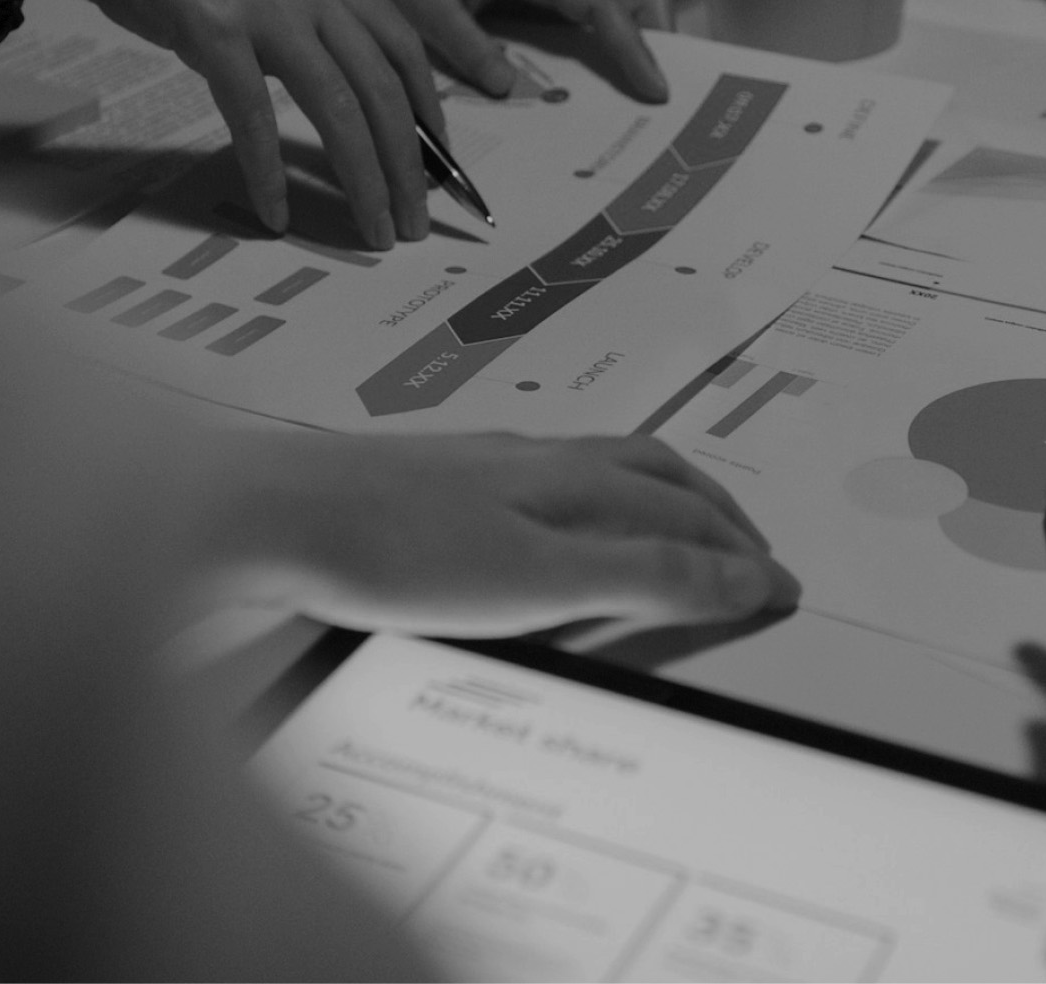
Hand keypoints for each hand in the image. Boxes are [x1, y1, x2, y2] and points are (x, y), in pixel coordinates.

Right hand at [0, 0, 441, 248]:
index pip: (404, 47)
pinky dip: (268, 172)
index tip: (436, 166)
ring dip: (363, 179)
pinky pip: (254, 116)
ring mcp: (265, 0)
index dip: (428, 113)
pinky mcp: (212, 26)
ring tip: (373, 231)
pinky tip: (275, 212)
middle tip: (414, 225)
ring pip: (338, 107)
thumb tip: (338, 84)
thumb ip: (307, 11)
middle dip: (408, 166)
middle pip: (383, 88)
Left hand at [189, 431, 794, 637]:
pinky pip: (541, 484)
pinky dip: (588, 504)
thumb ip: (648, 574)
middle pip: (649, 470)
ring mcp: (478, 468)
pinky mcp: (428, 487)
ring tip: (674, 526)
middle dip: (712, 508)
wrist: (263, 518)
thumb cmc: (394, 551)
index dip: (739, 550)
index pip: (683, 510)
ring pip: (594, 469)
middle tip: (750, 548)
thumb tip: (751, 573)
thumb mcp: (540, 578)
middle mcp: (533, 460)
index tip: (783, 585)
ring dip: (653, 497)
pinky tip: (553, 528)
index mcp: (571, 480)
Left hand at [248, 0, 671, 104]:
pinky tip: (615, 84)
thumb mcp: (419, 3)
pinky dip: (622, 42)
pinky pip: (604, 12)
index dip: (632, 47)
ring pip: (630, 1)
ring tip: (652, 99)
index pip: (600, 4)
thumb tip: (509, 87)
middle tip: (669, 103)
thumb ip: (463, 43)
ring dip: (646, 43)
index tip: (655, 90)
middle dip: (660, 44)